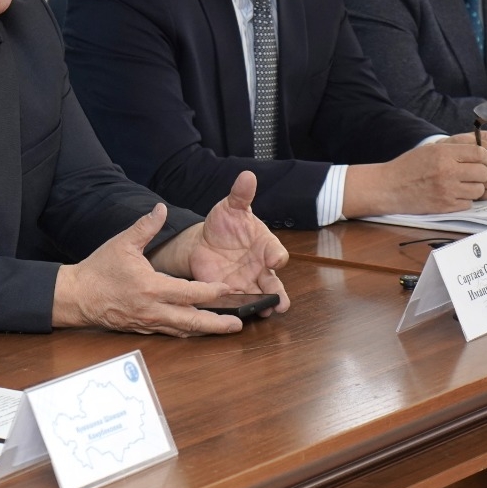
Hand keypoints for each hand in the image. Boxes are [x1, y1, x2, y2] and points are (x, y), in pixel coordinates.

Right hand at [53, 204, 242, 336]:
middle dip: (217, 324)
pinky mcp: (142, 329)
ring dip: (206, 331)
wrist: (77, 296)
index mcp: (152, 287)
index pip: (190, 293)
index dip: (212, 292)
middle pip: (193, 321)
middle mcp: (153, 309)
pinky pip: (170, 332)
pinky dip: (187, 331)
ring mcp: (148, 323)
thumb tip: (160, 208)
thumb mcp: (122, 243)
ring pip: (183, 330)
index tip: (229, 288)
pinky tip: (198, 329)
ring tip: (226, 329)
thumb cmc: (99, 269)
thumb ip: (145, 227)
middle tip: (239, 325)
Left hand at [182, 171, 289, 312]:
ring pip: (257, 297)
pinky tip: (233, 310)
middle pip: (273, 283)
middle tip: (281, 304)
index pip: (276, 253)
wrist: (205, 240)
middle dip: (277, 294)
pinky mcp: (227, 290)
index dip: (276, 257)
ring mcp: (245, 282)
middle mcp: (259, 268)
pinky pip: (232, 300)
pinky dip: (233, 305)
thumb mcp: (231, 207)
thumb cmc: (225, 224)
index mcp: (265, 247)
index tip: (274, 261)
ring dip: (260, 305)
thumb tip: (247, 175)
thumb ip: (240, 195)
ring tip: (264, 312)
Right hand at [343, 140, 486, 216]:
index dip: (484, 157)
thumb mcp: (430, 150)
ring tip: (459, 185)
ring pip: (478, 190)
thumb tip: (485, 151)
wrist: (387, 188)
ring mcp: (447, 191)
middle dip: (480, 173)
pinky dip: (463, 200)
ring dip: (472, 188)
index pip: (479, 153)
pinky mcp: (445, 206)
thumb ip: (456, 149)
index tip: (479, 160)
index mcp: (443, 154)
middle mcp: (447, 171)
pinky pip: (468, 204)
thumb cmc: (409, 167)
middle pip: (483, 172)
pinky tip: (451, 195)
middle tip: (469, 174)